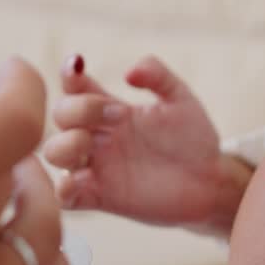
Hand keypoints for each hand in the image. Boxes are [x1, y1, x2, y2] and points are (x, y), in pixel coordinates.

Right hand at [43, 55, 248, 234]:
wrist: (210, 182)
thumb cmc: (193, 139)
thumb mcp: (180, 99)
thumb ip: (158, 76)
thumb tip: (129, 72)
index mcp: (111, 108)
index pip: (76, 87)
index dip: (70, 75)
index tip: (79, 67)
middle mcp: (98, 135)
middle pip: (61, 114)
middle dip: (78, 109)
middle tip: (116, 115)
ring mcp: (97, 166)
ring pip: (53, 152)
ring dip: (63, 144)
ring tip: (89, 144)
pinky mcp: (100, 197)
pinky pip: (66, 196)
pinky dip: (63, 189)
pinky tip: (81, 181)